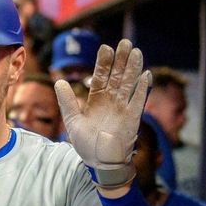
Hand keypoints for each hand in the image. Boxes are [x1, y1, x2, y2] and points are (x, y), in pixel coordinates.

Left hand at [55, 39, 150, 188]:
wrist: (100, 162)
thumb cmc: (86, 144)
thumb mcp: (72, 121)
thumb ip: (67, 101)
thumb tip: (58, 81)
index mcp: (96, 99)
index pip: (100, 76)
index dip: (104, 63)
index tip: (105, 48)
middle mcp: (111, 100)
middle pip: (117, 76)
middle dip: (121, 60)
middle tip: (125, 43)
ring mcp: (122, 108)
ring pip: (129, 84)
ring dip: (133, 68)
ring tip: (136, 52)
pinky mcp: (132, 118)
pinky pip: (139, 101)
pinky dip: (143, 88)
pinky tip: (146, 75)